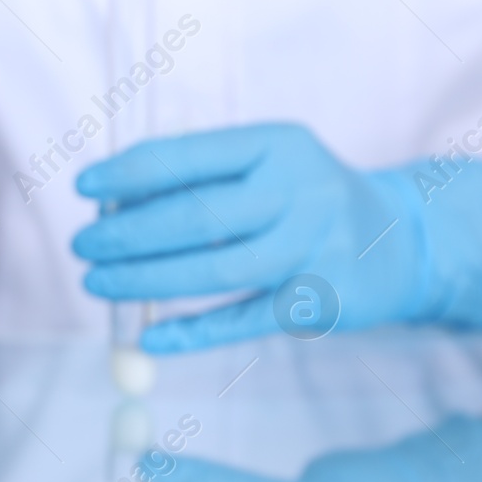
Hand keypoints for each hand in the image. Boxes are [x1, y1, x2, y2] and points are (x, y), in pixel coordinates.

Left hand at [72, 123, 481, 352]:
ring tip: (97, 283)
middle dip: (127, 234)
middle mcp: (300, 193)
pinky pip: (242, 321)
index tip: (83, 186)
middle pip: (196, 217)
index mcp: (277, 145)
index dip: (129, 172)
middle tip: (81, 246)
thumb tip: (110, 203)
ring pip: (214, 271)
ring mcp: (314, 250)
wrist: (400, 241)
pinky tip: (148, 336)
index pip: (189, 157)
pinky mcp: (320, 303)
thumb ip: (198, 176)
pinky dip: (191, 332)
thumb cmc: (302, 197)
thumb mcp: (265, 164)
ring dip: (144, 281)